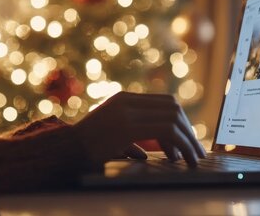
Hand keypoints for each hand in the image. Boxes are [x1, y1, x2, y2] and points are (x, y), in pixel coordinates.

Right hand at [73, 91, 205, 165]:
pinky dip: (179, 145)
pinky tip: (181, 159)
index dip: (182, 121)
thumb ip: (129, 141)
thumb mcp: (110, 139)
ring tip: (192, 159)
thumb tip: (144, 154)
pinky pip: (165, 130)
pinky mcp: (127, 126)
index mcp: (124, 100)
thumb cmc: (85, 149)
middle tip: (195, 152)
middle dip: (189, 131)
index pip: (165, 102)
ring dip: (187, 140)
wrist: (64, 151)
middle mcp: (127, 101)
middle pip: (173, 107)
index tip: (188, 141)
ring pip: (173, 119)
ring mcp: (127, 111)